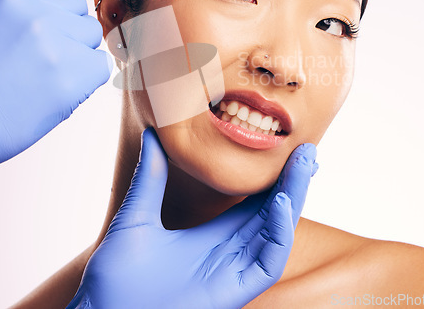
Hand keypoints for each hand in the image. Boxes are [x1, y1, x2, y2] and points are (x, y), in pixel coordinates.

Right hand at [0, 0, 111, 184]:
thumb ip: (27, 10)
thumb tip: (68, 6)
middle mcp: (37, 13)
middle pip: (81, 10)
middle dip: (70, 28)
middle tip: (44, 55)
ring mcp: (57, 43)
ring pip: (92, 37)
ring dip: (78, 53)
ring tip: (45, 75)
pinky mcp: (75, 75)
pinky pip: (101, 65)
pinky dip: (87, 77)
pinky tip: (58, 89)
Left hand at [68, 127, 317, 308]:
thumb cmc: (115, 278)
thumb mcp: (137, 215)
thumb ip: (151, 176)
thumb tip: (152, 133)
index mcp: (210, 236)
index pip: (252, 204)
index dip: (272, 179)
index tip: (285, 150)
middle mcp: (228, 253)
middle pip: (272, 214)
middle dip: (293, 182)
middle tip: (309, 151)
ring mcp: (233, 272)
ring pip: (277, 232)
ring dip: (293, 198)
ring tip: (304, 165)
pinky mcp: (234, 291)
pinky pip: (268, 262)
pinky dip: (280, 232)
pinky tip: (280, 201)